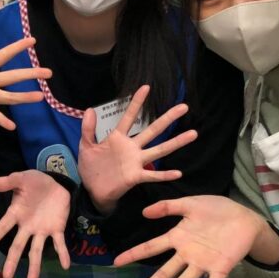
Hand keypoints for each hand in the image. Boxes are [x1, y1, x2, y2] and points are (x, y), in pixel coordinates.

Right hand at [0, 171, 70, 277]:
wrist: (56, 183)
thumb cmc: (35, 183)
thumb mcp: (22, 178)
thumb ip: (7, 182)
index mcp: (16, 214)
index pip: (3, 227)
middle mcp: (27, 226)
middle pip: (18, 246)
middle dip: (12, 261)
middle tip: (6, 277)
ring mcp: (41, 230)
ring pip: (36, 250)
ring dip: (35, 265)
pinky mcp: (56, 229)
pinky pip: (59, 243)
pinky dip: (63, 254)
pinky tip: (66, 265)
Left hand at [78, 85, 196, 213]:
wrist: (92, 190)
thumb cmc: (91, 168)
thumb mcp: (86, 146)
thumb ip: (88, 129)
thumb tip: (89, 109)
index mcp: (118, 138)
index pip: (129, 117)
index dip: (136, 102)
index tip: (146, 87)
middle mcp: (131, 147)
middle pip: (153, 130)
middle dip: (167, 118)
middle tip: (184, 107)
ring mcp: (136, 161)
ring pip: (159, 149)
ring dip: (176, 142)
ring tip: (193, 133)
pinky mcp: (136, 176)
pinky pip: (152, 175)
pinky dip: (164, 175)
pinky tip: (177, 172)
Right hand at [114, 196, 278, 277]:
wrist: (245, 217)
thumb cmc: (217, 210)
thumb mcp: (190, 203)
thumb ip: (168, 206)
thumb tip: (144, 212)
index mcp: (178, 237)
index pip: (151, 247)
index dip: (134, 254)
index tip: (116, 263)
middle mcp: (187, 254)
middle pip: (164, 273)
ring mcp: (203, 263)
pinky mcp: (220, 268)